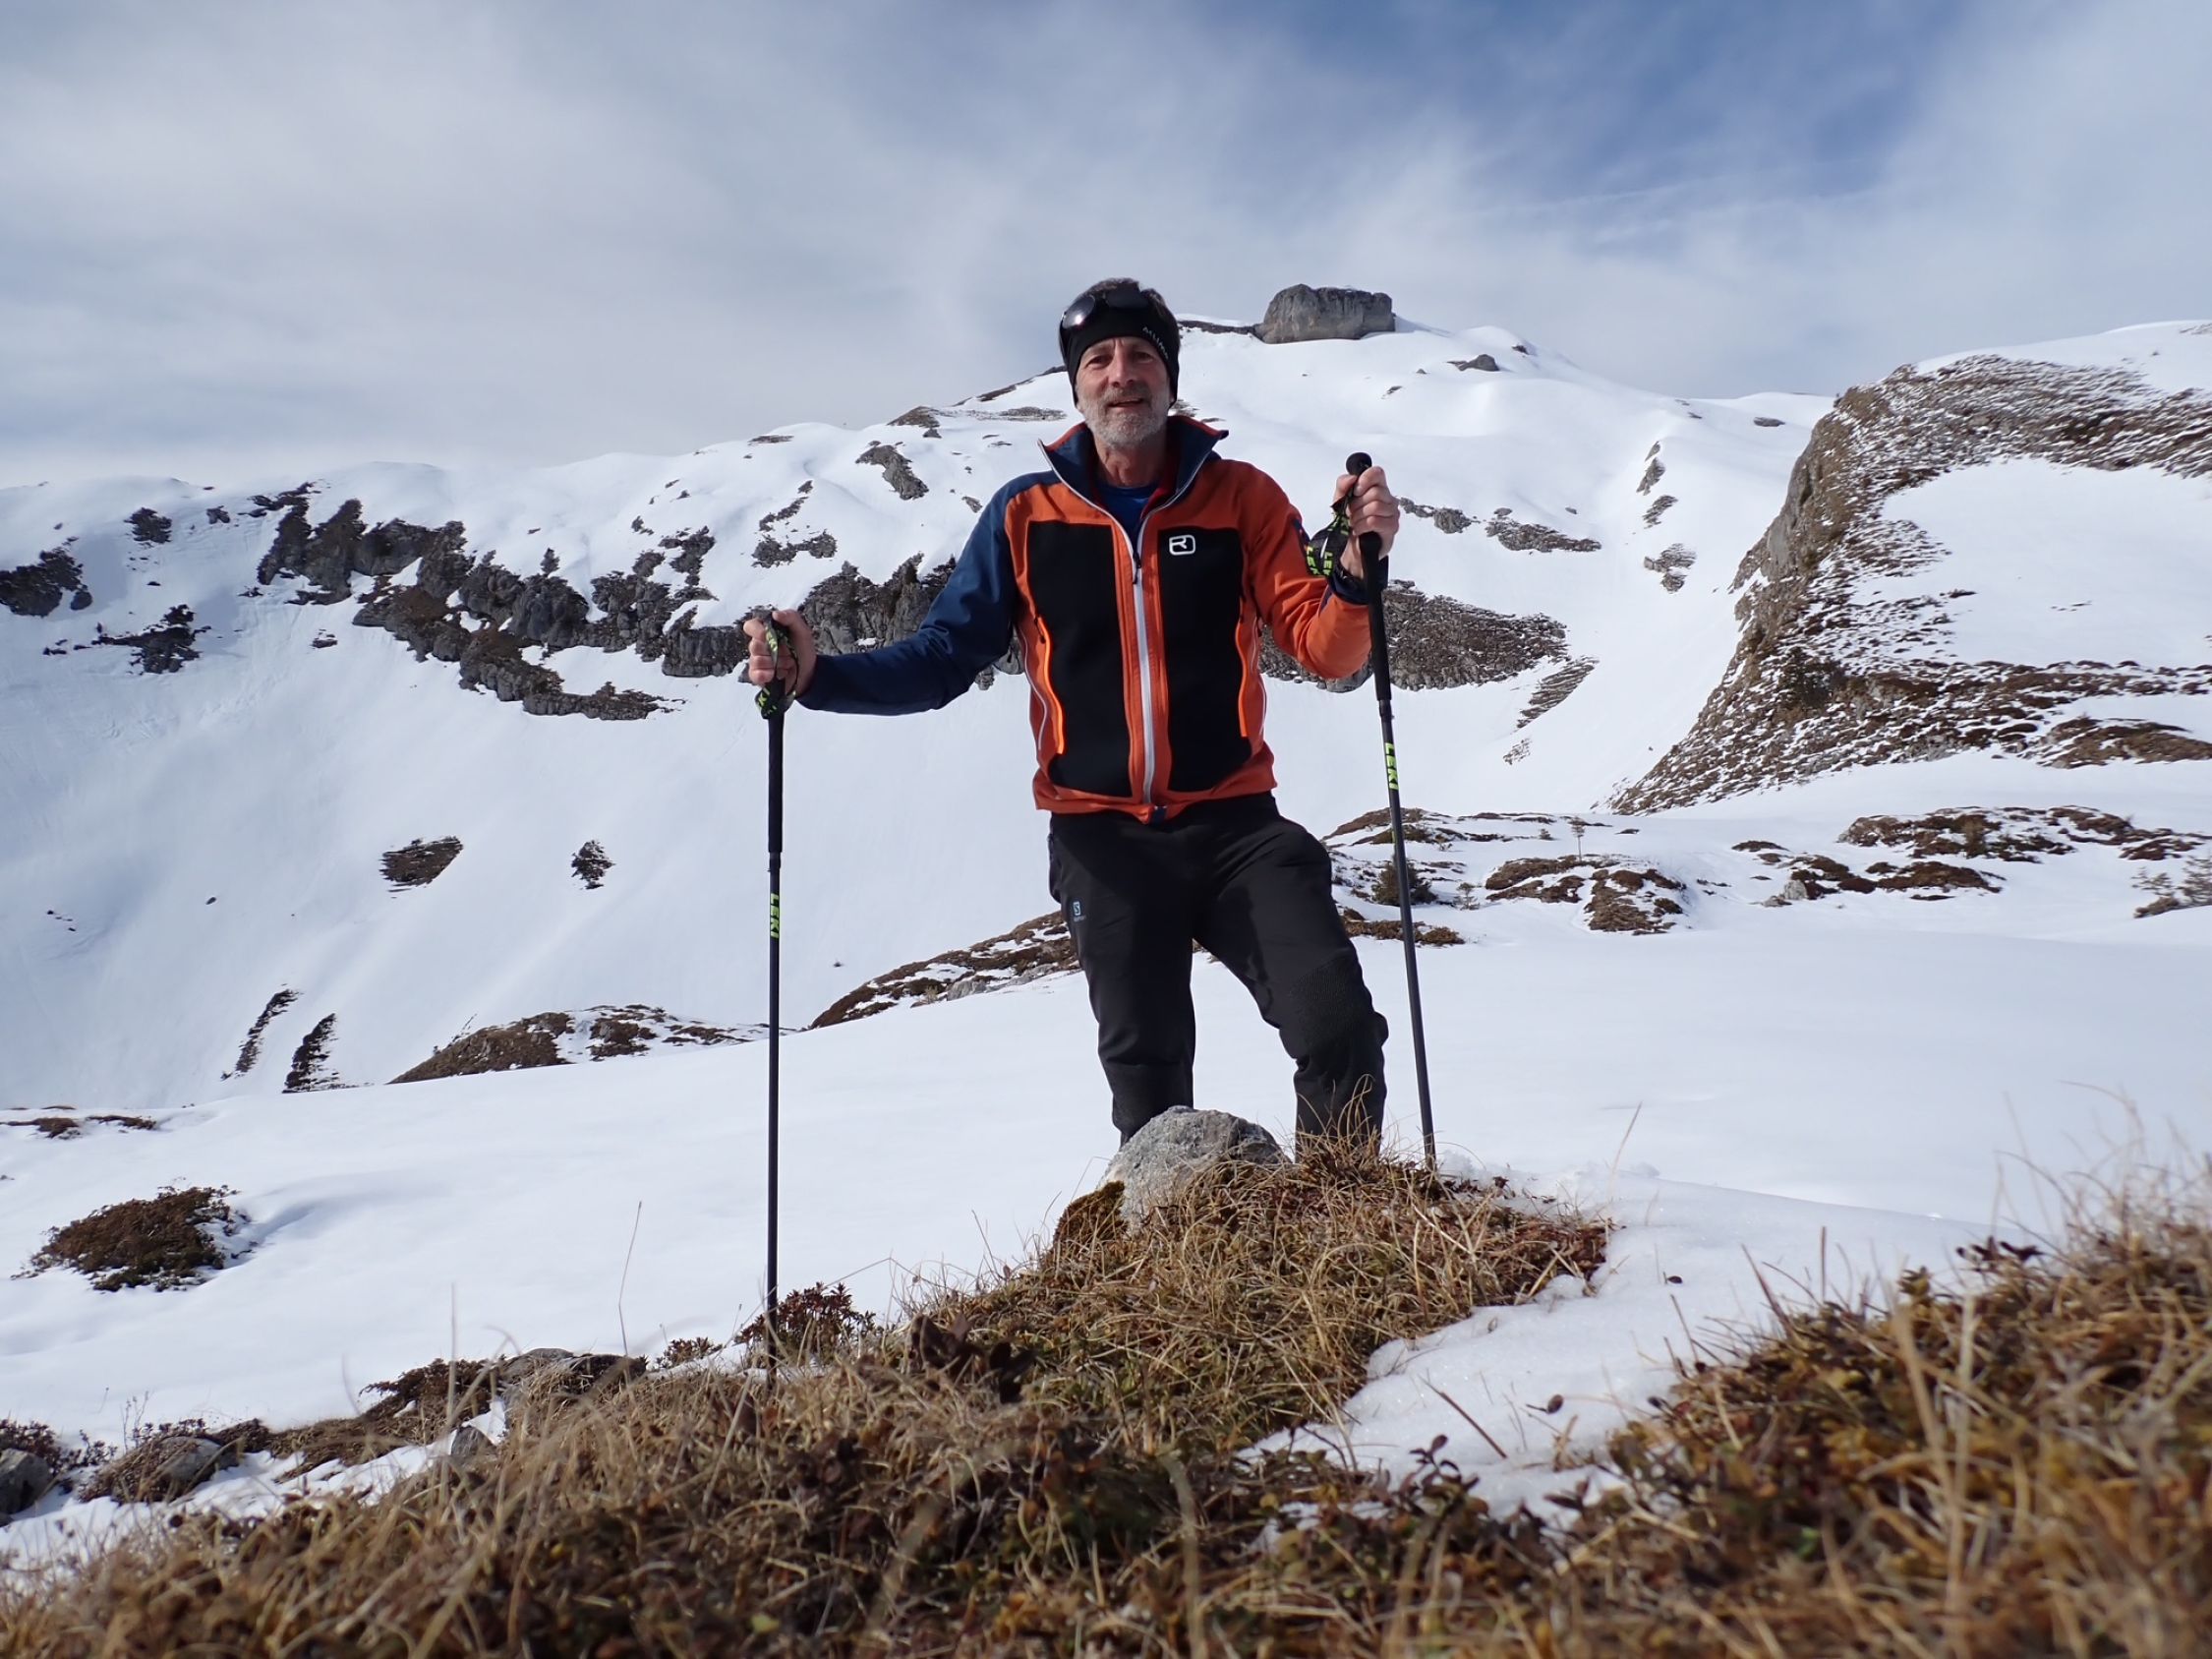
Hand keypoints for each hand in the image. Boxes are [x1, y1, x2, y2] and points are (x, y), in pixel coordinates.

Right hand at [744, 609, 816, 698]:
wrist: (809, 672)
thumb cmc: (803, 650)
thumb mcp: (802, 630)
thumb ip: (791, 617)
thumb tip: (775, 614)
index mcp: (767, 632)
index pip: (750, 626)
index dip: (756, 630)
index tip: (765, 634)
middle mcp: (759, 646)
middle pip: (754, 645)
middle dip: (773, 651)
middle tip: (788, 653)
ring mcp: (758, 661)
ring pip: (756, 660)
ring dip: (774, 663)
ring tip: (787, 664)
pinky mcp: (758, 676)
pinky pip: (755, 674)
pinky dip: (765, 675)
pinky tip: (775, 674)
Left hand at [1331, 463, 1399, 580]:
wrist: (1349, 547)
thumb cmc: (1349, 522)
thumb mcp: (1340, 501)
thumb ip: (1343, 485)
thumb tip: (1351, 477)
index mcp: (1377, 488)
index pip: (1377, 473)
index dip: (1365, 479)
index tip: (1356, 490)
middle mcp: (1388, 499)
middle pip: (1376, 492)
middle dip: (1357, 505)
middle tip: (1351, 514)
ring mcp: (1392, 513)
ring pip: (1376, 506)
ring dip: (1358, 516)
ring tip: (1354, 523)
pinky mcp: (1392, 528)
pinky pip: (1375, 521)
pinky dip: (1362, 526)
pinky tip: (1358, 530)